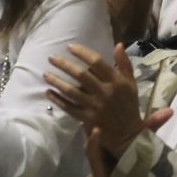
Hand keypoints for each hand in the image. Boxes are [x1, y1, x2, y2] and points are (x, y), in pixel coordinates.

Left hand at [45, 44, 145, 158]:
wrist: (127, 131)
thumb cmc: (128, 104)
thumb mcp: (130, 82)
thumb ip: (124, 64)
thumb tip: (118, 44)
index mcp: (117, 81)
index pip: (98, 62)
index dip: (82, 53)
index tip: (70, 47)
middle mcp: (105, 92)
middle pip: (81, 75)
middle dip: (64, 64)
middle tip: (51, 58)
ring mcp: (95, 106)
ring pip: (71, 91)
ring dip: (56, 81)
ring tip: (45, 74)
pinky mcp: (87, 117)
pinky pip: (68, 107)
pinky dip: (57, 99)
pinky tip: (49, 92)